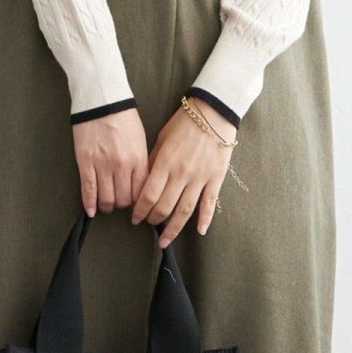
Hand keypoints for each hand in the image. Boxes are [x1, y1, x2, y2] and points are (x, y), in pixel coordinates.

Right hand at [72, 106, 149, 215]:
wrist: (102, 101)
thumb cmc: (123, 117)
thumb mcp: (141, 140)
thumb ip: (142, 163)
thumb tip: (141, 184)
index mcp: (138, 159)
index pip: (141, 192)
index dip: (138, 202)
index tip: (136, 204)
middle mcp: (122, 165)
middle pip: (124, 200)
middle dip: (122, 205)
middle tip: (120, 203)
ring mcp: (102, 165)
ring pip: (106, 199)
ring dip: (107, 206)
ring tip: (106, 205)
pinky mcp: (85, 162)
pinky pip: (88, 190)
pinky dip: (89, 204)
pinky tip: (91, 211)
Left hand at [130, 97, 235, 247]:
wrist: (213, 112)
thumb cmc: (184, 123)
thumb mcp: (161, 138)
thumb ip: (153, 161)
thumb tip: (144, 182)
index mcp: (165, 162)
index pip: (148, 195)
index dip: (139, 210)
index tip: (135, 219)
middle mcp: (181, 173)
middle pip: (164, 206)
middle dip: (153, 220)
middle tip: (148, 226)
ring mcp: (200, 177)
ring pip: (185, 210)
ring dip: (174, 228)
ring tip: (165, 240)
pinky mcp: (216, 178)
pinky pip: (210, 203)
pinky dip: (205, 219)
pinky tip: (200, 231)